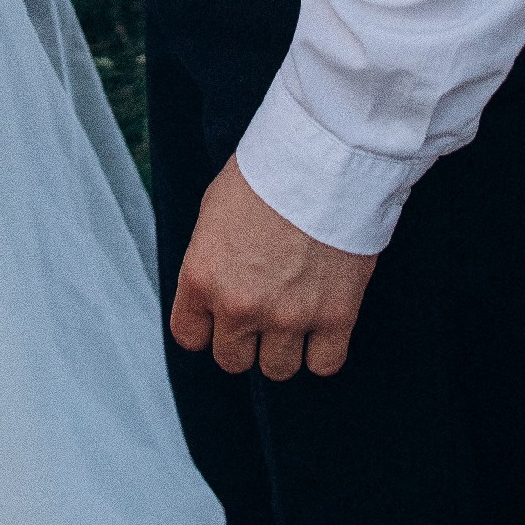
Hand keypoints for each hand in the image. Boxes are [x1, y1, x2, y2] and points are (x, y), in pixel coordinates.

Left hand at [170, 156, 375, 380]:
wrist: (323, 156)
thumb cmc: (267, 171)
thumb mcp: (214, 210)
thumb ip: (209, 260)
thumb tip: (214, 287)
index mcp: (201, 277)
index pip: (189, 337)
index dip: (206, 327)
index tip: (220, 316)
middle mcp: (238, 305)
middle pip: (232, 360)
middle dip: (245, 338)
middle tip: (263, 307)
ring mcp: (288, 316)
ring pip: (278, 369)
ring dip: (284, 347)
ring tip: (295, 313)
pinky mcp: (335, 316)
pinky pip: (324, 364)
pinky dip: (323, 350)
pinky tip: (324, 322)